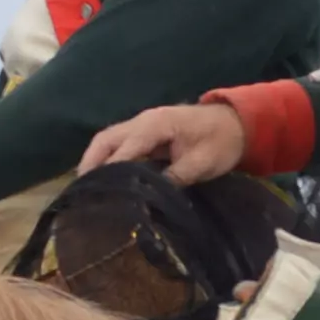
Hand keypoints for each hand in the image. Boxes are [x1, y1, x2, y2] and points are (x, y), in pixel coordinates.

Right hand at [79, 100, 248, 188]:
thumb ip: (175, 177)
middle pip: (105, 140)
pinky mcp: (144, 134)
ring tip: (87, 191)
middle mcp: (142, 121)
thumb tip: (150, 198)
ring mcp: (141, 125)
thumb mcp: (202, 163)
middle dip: (90, 164)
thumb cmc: (221, 141)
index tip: (98, 194)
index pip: (124, 149)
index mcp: (156, 125)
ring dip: (95, 162)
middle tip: (82, 193)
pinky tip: (104, 182)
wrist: (237, 123)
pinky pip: (118, 145)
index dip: (109, 171)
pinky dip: (106, 161)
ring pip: (107, 141)